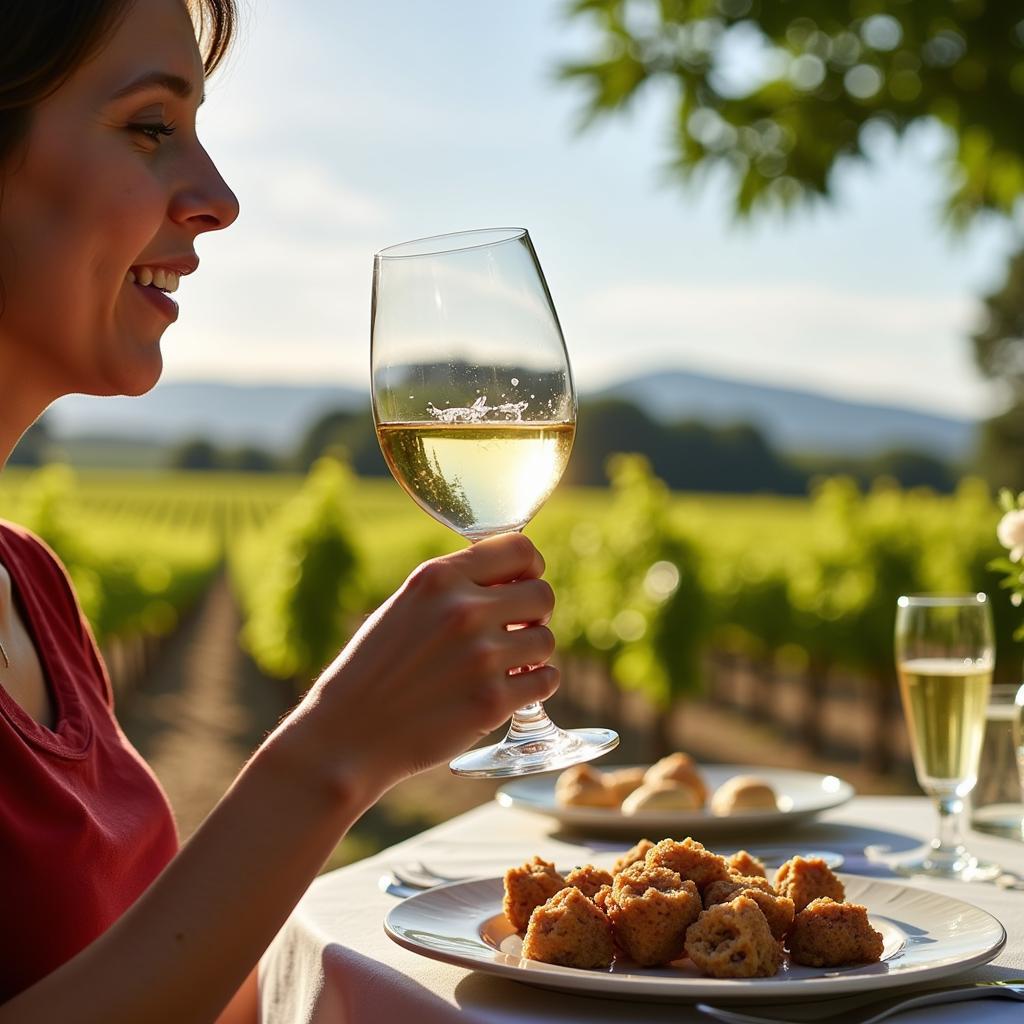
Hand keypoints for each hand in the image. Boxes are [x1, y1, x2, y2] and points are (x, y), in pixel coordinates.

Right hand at [303, 532, 558, 795]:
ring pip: (546, 640)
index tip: (523, 585)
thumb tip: (513, 579)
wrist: (347, 735)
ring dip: (533, 653)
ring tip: (507, 665)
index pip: (520, 549)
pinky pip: (546, 680)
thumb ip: (455, 587)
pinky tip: (515, 688)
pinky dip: (537, 684)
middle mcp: (463, 610)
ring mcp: (481, 657)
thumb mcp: (405, 605)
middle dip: (535, 614)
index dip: (531, 568)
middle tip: (517, 631)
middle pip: (542, 595)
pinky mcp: (492, 702)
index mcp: (438, 578)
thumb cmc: (375, 669)